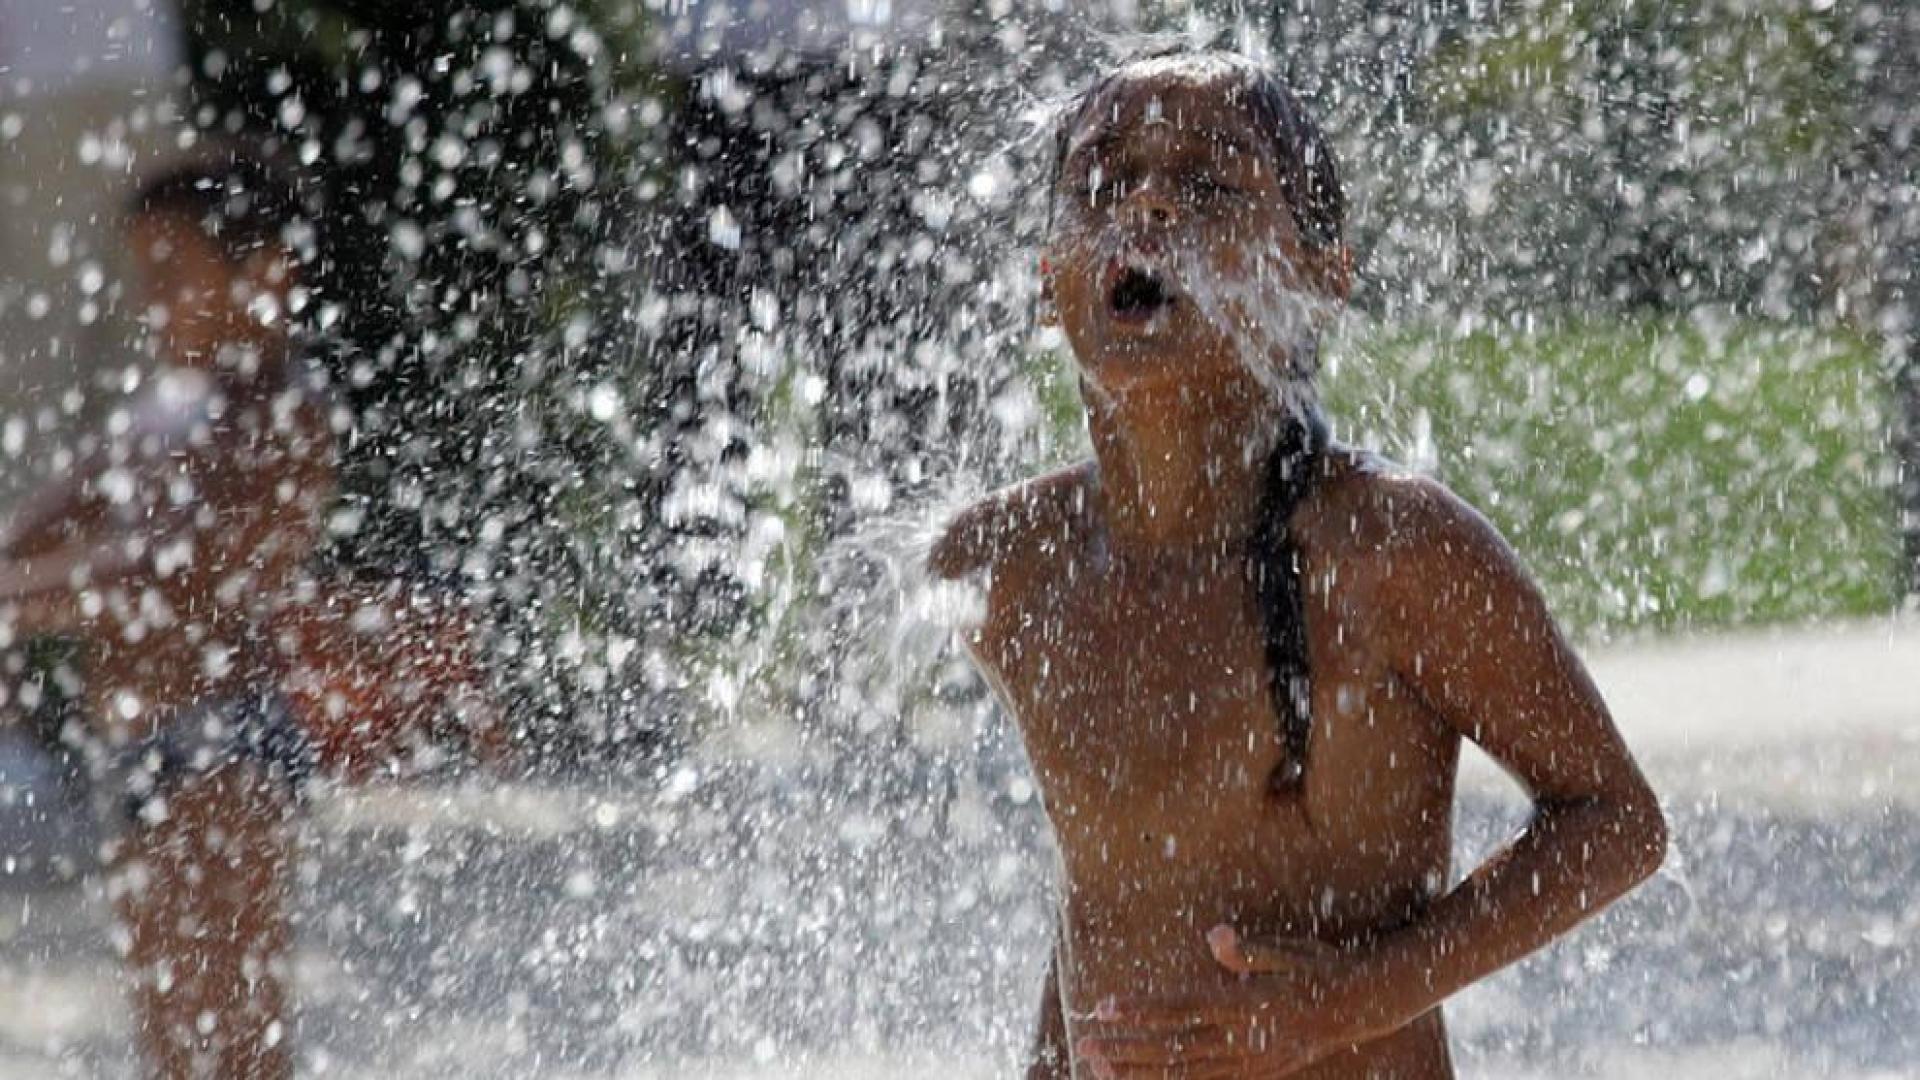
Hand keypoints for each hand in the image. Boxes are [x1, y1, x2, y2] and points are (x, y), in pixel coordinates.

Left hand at [1074, 925, 1393, 1078]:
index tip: (1104, 1007)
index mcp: (1247, 1006)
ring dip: (1140, 1071)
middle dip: (1126, 1048)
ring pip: (1185, 1074)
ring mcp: (1251, 1064)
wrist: (1363, 1007)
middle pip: (1174, 1048)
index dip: (1141, 1011)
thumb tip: (1215, 935)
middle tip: (1086, 1041)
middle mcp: (1245, 1041)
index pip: (1181, 1010)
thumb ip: (1250, 951)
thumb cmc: (1320, 968)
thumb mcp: (1289, 952)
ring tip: (1101, 1067)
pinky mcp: (1258, 1074)